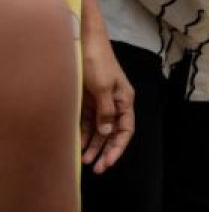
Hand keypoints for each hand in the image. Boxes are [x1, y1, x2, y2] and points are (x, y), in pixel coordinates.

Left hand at [81, 37, 134, 173]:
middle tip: (97, 169)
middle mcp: (116, 104)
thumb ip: (106, 112)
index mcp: (125, 100)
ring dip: (94, 146)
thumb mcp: (103, 88)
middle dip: (106, 151)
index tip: (108, 162)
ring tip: (85, 161)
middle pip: (113, 133)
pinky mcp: (89, 101)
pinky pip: (88, 122)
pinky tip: (79, 146)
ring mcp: (102, 103)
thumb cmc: (98, 63)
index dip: (118, 148)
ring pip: (100, 130)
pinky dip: (84, 135)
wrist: (86, 42)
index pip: (126, 130)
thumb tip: (107, 133)